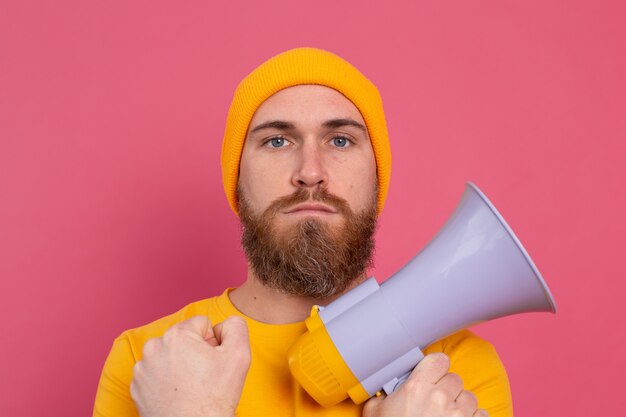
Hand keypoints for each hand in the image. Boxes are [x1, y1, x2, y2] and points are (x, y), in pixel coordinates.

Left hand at [130, 315, 250, 416]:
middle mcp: (154, 348)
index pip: (201, 324)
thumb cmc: (213, 398)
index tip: (212, 362)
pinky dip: (166, 381)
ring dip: (179, 365)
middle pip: (183, 339)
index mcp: (176, 335)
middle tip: (203, 376)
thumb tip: (224, 324)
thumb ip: (235, 327)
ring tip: (190, 387)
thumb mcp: (239, 355)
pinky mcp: (137, 387)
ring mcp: (142, 369)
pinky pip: (156, 373)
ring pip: (169, 355)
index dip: (212, 342)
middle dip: (194, 352)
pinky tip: (177, 394)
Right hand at [363, 353, 487, 416]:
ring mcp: (458, 415)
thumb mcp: (376, 412)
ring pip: (469, 396)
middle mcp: (440, 397)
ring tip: (448, 414)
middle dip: (446, 388)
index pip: (438, 360)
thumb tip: (383, 389)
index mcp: (417, 388)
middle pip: (454, 378)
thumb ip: (382, 395)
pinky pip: (482, 414)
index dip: (436, 367)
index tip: (432, 374)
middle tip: (436, 400)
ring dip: (460, 404)